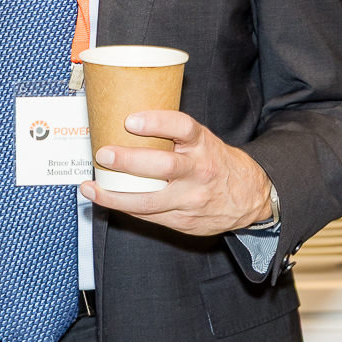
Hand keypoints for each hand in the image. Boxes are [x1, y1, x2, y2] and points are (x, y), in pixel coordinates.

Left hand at [77, 111, 273, 235]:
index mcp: (203, 144)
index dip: (156, 122)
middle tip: (103, 153)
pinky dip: (125, 208)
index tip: (130, 120)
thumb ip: (172, 135)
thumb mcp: (202, 141)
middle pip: (164, 166)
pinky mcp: (185, 221)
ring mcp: (192, 199)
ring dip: (116, 196)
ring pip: (150, 201)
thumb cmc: (215, 161)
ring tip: (91, 188)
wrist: (250, 197)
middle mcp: (199, 171)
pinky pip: (150, 216)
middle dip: (129, 161)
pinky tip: (107, 200)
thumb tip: (125, 120)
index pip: (183, 127)